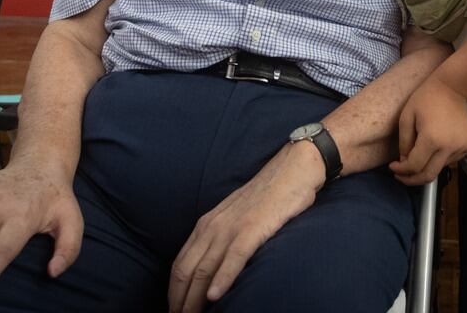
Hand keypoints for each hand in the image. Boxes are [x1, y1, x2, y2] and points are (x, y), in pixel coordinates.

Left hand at [167, 141, 322, 312]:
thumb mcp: (237, 218)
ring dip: (194, 300)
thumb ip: (223, 240)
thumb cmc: (268, 196)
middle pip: (186, 272)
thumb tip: (215, 271)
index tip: (175, 311)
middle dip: (179, 302)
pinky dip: (222, 278)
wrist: (292, 169)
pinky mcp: (253, 228)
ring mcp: (232, 227)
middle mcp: (213, 226)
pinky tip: (215, 296)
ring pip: (204, 269)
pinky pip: (233, 257)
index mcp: (207, 225)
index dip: (174, 292)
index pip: (180, 265)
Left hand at [390, 75, 466, 185]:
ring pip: (439, 169)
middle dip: (412, 179)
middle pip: (428, 175)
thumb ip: (404, 143)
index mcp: (432, 139)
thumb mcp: (407, 117)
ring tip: (416, 159)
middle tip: (401, 176)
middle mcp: (448, 148)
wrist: (453, 87)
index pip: (414, 166)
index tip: (393, 167)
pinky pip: (449, 161)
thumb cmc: (426, 99)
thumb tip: (405, 162)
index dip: (401, 171)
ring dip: (425, 168)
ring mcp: (461, 148)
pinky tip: (432, 150)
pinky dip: (438, 161)